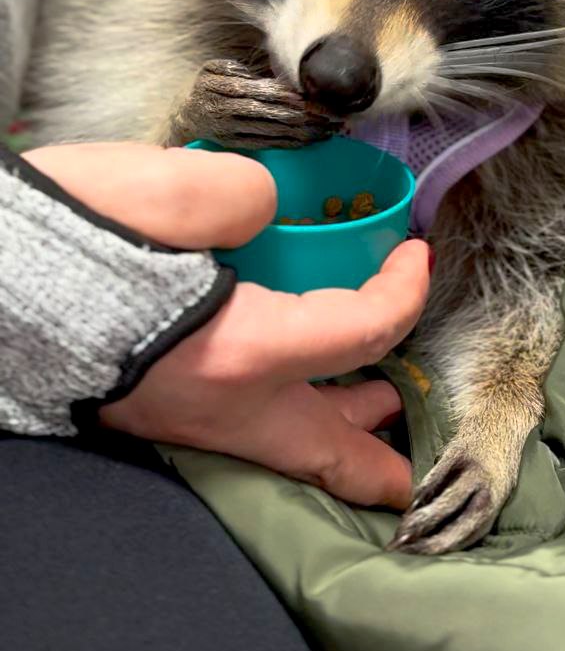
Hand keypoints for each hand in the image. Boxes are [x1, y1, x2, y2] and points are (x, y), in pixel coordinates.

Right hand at [23, 142, 430, 508]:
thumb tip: (261, 203)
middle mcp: (217, 401)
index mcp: (237, 351)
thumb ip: (235, 191)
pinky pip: (235, 421)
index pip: (360, 333)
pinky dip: (275, 406)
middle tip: (403, 460)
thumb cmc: (64, 240)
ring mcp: (180, 412)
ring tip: (363, 411)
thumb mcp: (158, 190)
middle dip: (369, 457)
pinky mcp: (150, 401)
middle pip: (319, 447)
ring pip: (274, 439)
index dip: (403, 292)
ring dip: (325, 428)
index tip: (415, 253)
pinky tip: (281, 375)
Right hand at [168, 58, 337, 148]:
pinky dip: (286, 143)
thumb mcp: (212, 69)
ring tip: (322, 130)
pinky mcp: (236, 145)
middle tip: (322, 116)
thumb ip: (233, 69)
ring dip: (297, 132)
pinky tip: (306, 141)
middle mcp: (224, 112)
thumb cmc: (206, 87)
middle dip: (295, 116)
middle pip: (264, 114)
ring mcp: (230, 132)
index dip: (277, 95)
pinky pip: (265, 144)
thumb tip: (255, 76)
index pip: (252, 92)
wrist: (184, 117)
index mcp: (219, 90)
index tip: (300, 98)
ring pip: (268, 132)